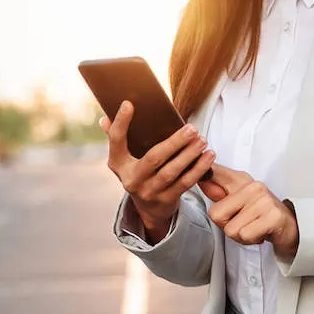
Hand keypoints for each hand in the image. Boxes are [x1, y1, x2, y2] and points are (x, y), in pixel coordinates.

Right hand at [102, 101, 214, 241]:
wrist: (149, 209)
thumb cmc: (140, 173)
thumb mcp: (125, 160)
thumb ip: (117, 138)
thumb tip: (105, 118)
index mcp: (118, 165)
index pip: (116, 141)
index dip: (120, 123)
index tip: (128, 104)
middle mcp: (131, 180)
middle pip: (153, 158)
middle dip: (174, 143)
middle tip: (192, 128)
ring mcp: (149, 192)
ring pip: (171, 172)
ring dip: (189, 155)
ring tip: (202, 140)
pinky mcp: (166, 200)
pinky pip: (185, 183)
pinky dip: (198, 169)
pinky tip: (208, 156)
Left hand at [200, 164, 299, 260]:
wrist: (291, 227)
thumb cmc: (261, 214)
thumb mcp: (239, 199)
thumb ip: (219, 191)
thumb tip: (200, 178)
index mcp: (241, 180)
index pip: (215, 173)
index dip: (203, 175)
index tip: (199, 174)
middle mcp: (253, 186)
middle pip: (216, 214)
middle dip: (227, 225)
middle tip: (244, 222)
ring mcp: (264, 200)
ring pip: (230, 229)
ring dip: (241, 235)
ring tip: (254, 227)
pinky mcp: (272, 217)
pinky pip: (245, 235)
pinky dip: (251, 240)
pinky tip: (261, 233)